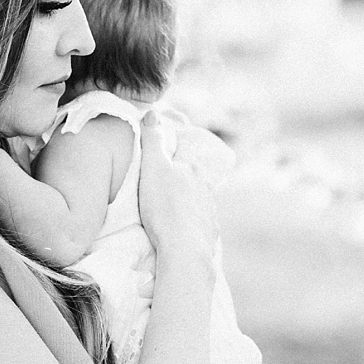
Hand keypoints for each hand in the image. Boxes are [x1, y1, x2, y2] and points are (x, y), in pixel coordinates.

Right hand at [137, 128, 218, 269]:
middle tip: (169, 179)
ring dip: (189, 199)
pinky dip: (191, 220)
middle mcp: (207, 187)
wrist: (185, 250)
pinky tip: (183, 226)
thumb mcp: (152, 169)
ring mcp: (210, 210)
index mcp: (193, 169)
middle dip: (185, 175)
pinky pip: (200, 220)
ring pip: (200, 198)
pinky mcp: (209, 232)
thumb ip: (152, 140)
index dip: (178, 147)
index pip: (187, 150)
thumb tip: (152, 112)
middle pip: (196, 175)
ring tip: (174, 204)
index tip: (171, 148)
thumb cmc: (166, 208)